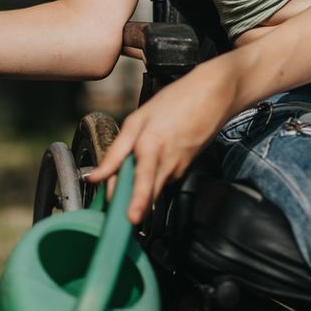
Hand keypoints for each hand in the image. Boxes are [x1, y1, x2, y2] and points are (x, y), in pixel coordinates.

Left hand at [87, 57, 240, 223]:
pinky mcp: (184, 170)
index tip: (112, 215)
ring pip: (152, 191)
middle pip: (145, 199)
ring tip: (125, 183)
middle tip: (113, 215)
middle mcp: (166, 166)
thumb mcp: (137, 120)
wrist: (214, 95)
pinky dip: (150, 178)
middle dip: (128, 207)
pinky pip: (162, 180)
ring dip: (137, 191)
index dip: (123, 205)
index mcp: (151, 149)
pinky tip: (149, 162)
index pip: (136, 190)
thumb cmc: (177, 101)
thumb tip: (96, 177)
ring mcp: (178, 170)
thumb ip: (115, 153)